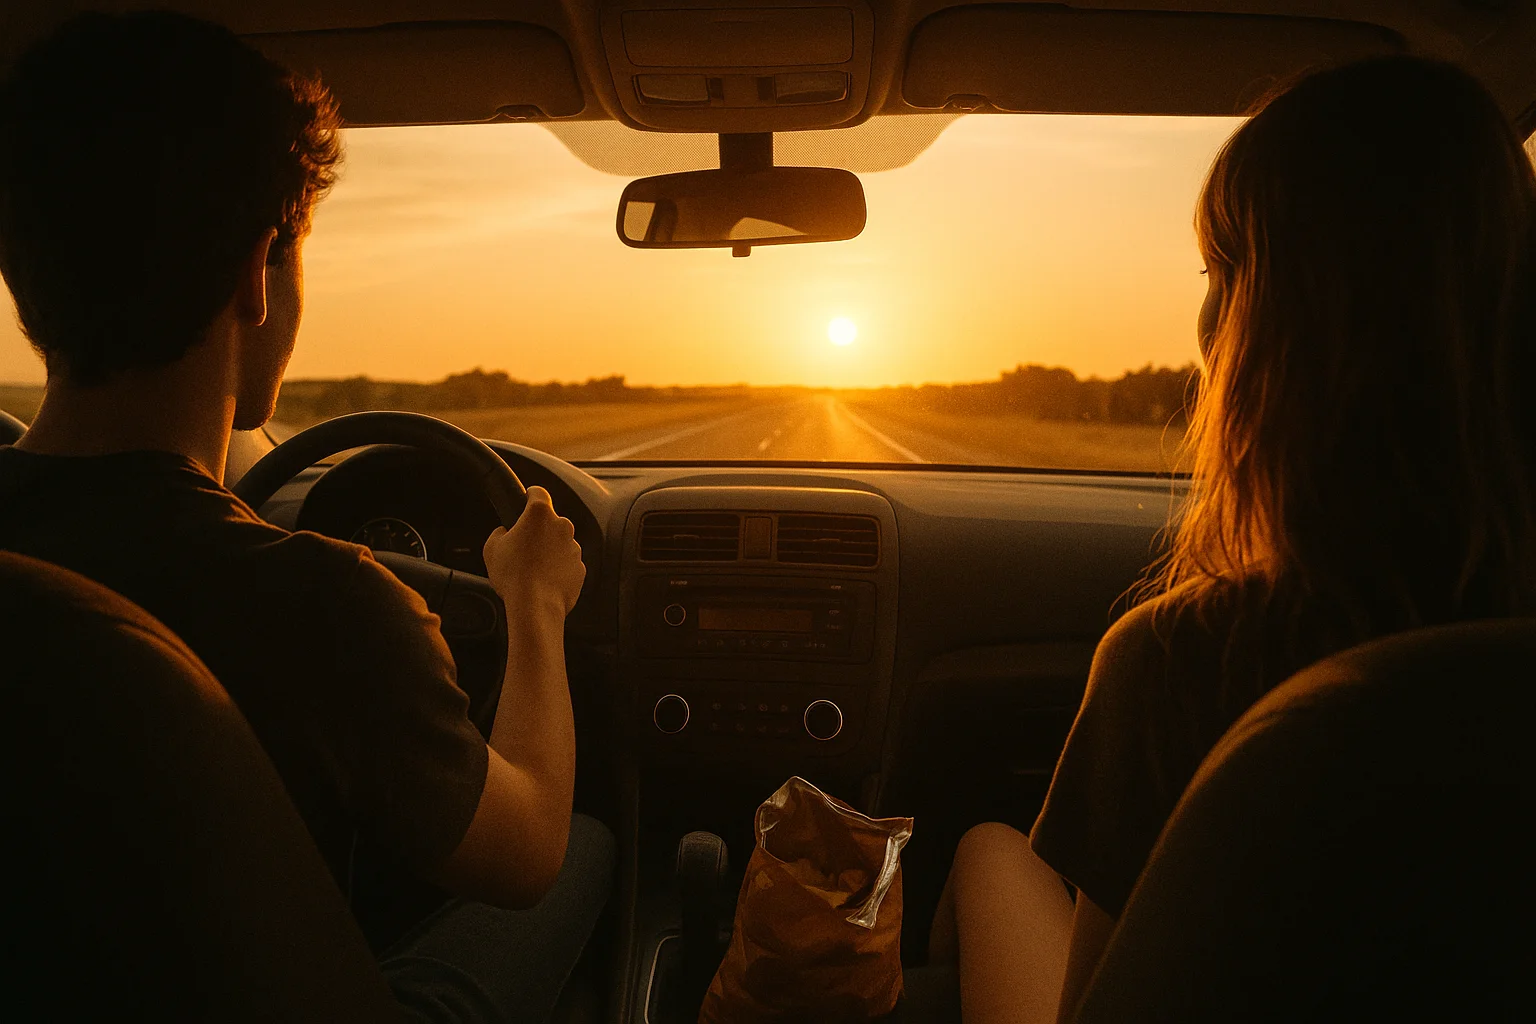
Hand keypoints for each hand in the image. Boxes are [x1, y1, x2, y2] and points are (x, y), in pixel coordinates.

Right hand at [482, 486, 585, 615]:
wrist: (536, 606)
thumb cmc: (513, 575)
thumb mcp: (492, 548)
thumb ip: (500, 532)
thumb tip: (505, 532)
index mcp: (540, 514)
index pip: (537, 492)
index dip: (529, 495)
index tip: (525, 500)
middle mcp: (562, 526)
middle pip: (550, 521)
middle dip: (538, 531)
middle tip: (522, 547)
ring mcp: (574, 547)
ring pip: (560, 543)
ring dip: (549, 550)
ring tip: (531, 569)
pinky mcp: (580, 567)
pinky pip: (567, 563)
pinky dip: (558, 568)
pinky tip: (543, 580)